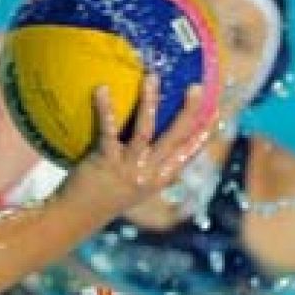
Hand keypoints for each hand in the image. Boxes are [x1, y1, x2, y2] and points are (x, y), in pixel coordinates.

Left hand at [56, 75, 212, 219]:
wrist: (78, 216)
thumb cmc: (104, 195)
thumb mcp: (133, 184)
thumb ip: (147, 166)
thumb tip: (156, 144)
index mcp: (160, 178)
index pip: (188, 152)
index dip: (204, 132)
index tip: (216, 110)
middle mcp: (149, 174)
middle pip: (175, 139)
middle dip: (189, 112)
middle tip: (195, 88)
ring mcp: (129, 169)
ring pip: (145, 132)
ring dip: (150, 103)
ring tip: (152, 78)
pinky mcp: (106, 163)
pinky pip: (108, 132)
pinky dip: (106, 109)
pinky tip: (102, 89)